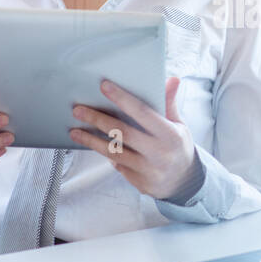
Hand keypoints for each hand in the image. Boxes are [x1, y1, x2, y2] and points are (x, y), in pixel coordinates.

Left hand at [69, 77, 198, 200]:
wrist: (185, 182)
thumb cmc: (178, 147)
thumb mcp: (179, 125)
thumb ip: (170, 103)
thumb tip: (172, 79)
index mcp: (170, 134)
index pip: (143, 112)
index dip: (122, 98)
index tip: (104, 86)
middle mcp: (159, 152)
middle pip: (122, 132)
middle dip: (98, 119)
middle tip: (78, 110)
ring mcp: (148, 170)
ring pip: (113, 151)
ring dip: (91, 140)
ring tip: (75, 131)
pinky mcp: (138, 182)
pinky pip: (117, 164)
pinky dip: (105, 154)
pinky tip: (93, 145)